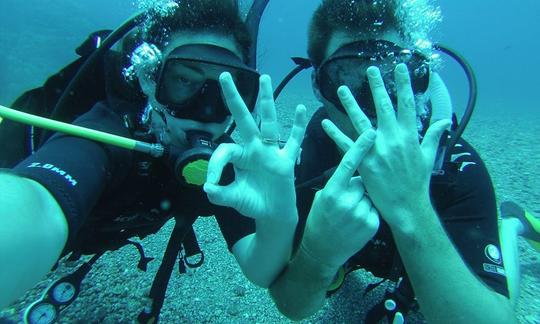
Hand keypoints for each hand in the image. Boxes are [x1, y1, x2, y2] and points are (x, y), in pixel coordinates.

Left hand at [204, 73, 307, 222]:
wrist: (272, 214)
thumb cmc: (252, 203)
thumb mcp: (232, 199)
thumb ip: (219, 194)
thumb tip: (207, 187)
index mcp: (239, 156)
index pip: (225, 149)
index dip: (215, 164)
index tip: (211, 182)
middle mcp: (254, 148)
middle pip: (244, 119)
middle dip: (234, 98)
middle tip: (224, 75)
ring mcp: (271, 152)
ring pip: (269, 122)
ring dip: (266, 100)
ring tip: (264, 78)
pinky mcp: (286, 161)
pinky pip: (294, 141)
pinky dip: (298, 127)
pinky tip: (301, 109)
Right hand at [301, 129, 379, 268]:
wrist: (322, 251)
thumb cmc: (319, 221)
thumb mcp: (321, 198)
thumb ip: (337, 184)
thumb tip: (352, 172)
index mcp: (332, 191)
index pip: (349, 163)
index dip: (361, 146)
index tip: (372, 133)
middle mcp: (347, 201)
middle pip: (361, 181)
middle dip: (357, 186)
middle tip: (347, 201)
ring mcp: (360, 214)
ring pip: (369, 195)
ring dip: (363, 200)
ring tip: (350, 214)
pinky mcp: (372, 224)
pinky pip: (375, 208)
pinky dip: (368, 212)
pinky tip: (356, 222)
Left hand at [322, 64, 450, 229]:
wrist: (407, 207)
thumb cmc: (418, 182)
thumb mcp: (429, 157)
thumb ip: (433, 136)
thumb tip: (444, 120)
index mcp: (409, 136)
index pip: (407, 104)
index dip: (403, 84)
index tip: (400, 67)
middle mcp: (392, 139)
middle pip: (383, 107)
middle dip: (377, 86)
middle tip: (370, 69)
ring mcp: (376, 150)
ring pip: (360, 121)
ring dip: (350, 104)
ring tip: (341, 89)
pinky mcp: (364, 163)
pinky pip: (346, 145)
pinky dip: (335, 133)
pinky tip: (325, 123)